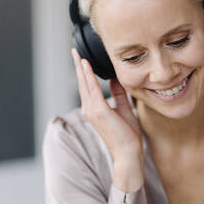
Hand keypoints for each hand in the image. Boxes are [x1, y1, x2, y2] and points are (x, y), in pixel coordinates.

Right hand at [71, 48, 143, 191]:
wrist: (129, 153)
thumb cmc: (127, 135)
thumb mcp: (124, 109)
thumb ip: (118, 94)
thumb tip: (115, 79)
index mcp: (94, 109)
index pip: (87, 86)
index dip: (83, 72)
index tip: (82, 59)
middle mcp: (89, 109)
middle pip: (82, 83)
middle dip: (78, 66)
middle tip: (74, 51)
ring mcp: (92, 110)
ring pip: (85, 84)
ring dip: (81, 68)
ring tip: (78, 54)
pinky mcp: (99, 111)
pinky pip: (93, 89)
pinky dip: (88, 76)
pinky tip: (86, 65)